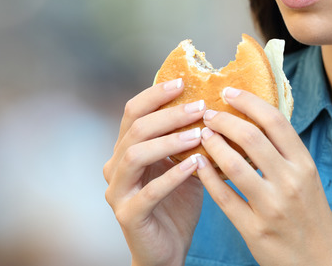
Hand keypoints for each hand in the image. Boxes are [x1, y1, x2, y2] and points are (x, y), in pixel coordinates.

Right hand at [103, 79, 207, 265]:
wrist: (167, 251)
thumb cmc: (177, 205)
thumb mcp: (184, 165)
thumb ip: (189, 139)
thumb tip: (217, 105)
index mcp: (126, 149)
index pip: (133, 112)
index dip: (155, 94)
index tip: (183, 82)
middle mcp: (114, 166)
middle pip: (136, 129)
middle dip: (169, 114)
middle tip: (200, 106)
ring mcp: (117, 191)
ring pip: (136, 155)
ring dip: (169, 141)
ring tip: (199, 134)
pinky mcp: (128, 215)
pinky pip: (148, 192)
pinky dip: (173, 176)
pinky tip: (196, 166)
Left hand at [196, 87, 331, 265]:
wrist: (322, 262)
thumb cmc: (311, 217)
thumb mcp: (308, 179)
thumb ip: (285, 153)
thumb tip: (256, 119)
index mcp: (304, 164)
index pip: (275, 121)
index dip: (248, 102)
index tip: (229, 92)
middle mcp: (291, 182)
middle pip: (251, 137)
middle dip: (224, 120)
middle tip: (208, 113)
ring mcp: (272, 207)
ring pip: (233, 165)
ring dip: (212, 145)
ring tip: (202, 135)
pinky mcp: (255, 230)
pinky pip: (223, 197)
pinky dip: (207, 177)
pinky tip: (198, 165)